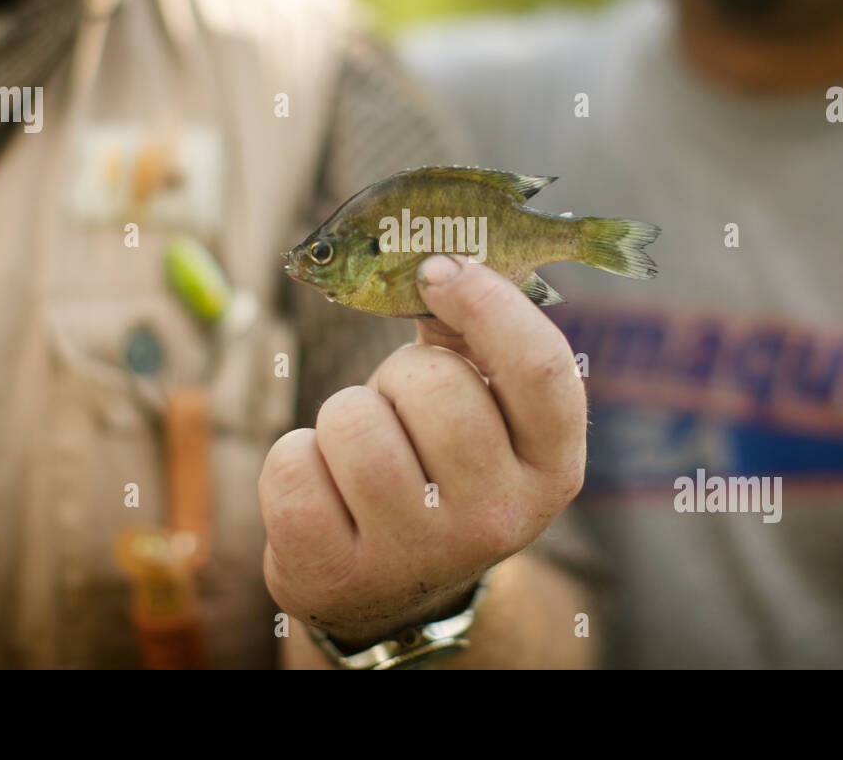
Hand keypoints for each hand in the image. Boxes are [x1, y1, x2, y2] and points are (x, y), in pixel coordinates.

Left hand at [259, 254, 586, 648]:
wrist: (393, 586)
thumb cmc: (436, 464)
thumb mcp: (481, 411)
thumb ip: (472, 336)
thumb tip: (434, 255)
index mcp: (551, 468)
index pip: (541, 366)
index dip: (488, 301)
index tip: (438, 270)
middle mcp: (499, 520)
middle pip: (434, 385)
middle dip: (398, 375)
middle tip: (400, 411)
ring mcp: (418, 554)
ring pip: (353, 421)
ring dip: (344, 417)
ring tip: (362, 453)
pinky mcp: (337, 575)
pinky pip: (291, 466)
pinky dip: (294, 459)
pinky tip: (324, 489)